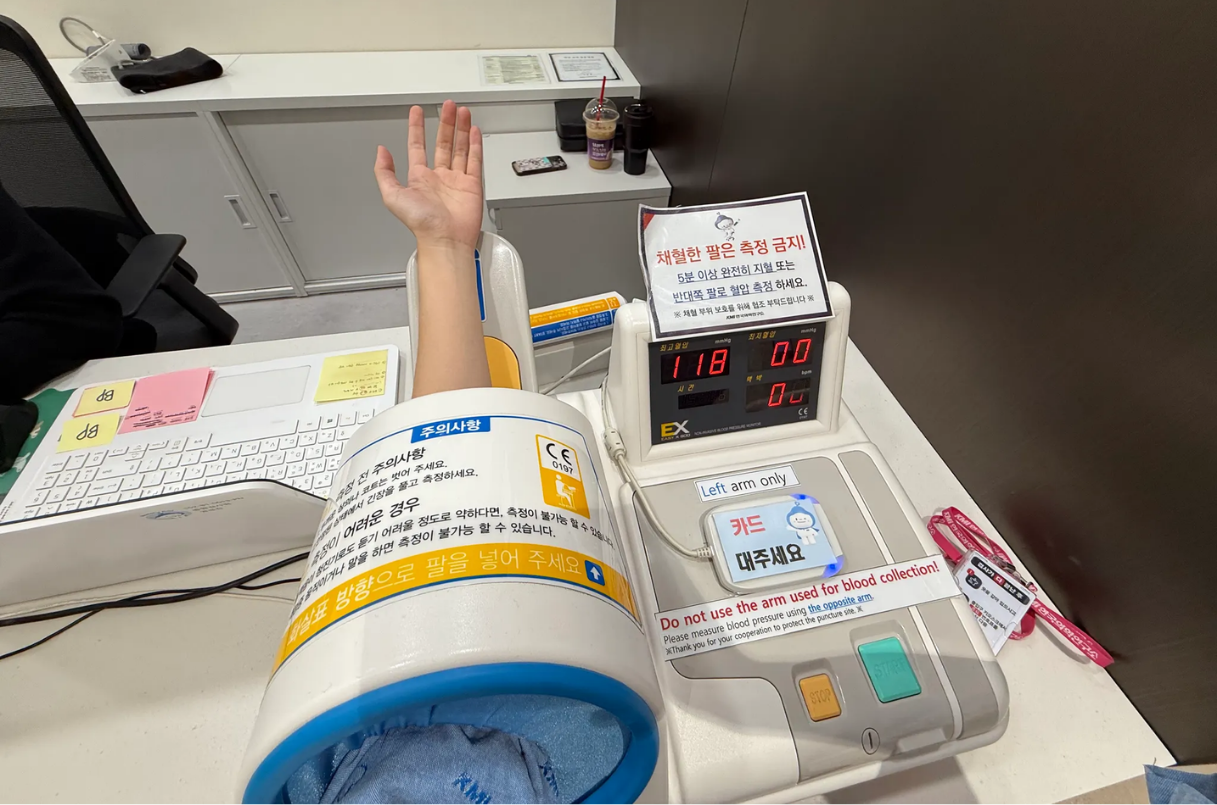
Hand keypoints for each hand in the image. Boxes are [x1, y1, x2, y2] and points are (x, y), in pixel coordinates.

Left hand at [374, 100, 482, 250]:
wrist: (445, 238)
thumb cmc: (421, 223)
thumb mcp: (391, 195)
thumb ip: (383, 172)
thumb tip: (381, 151)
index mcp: (419, 178)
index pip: (417, 145)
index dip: (416, 127)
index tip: (416, 112)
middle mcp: (438, 177)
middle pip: (442, 142)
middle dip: (444, 122)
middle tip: (447, 106)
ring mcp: (456, 180)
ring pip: (459, 148)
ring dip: (460, 129)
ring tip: (461, 112)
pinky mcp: (472, 185)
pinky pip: (474, 160)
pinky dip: (474, 145)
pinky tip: (473, 131)